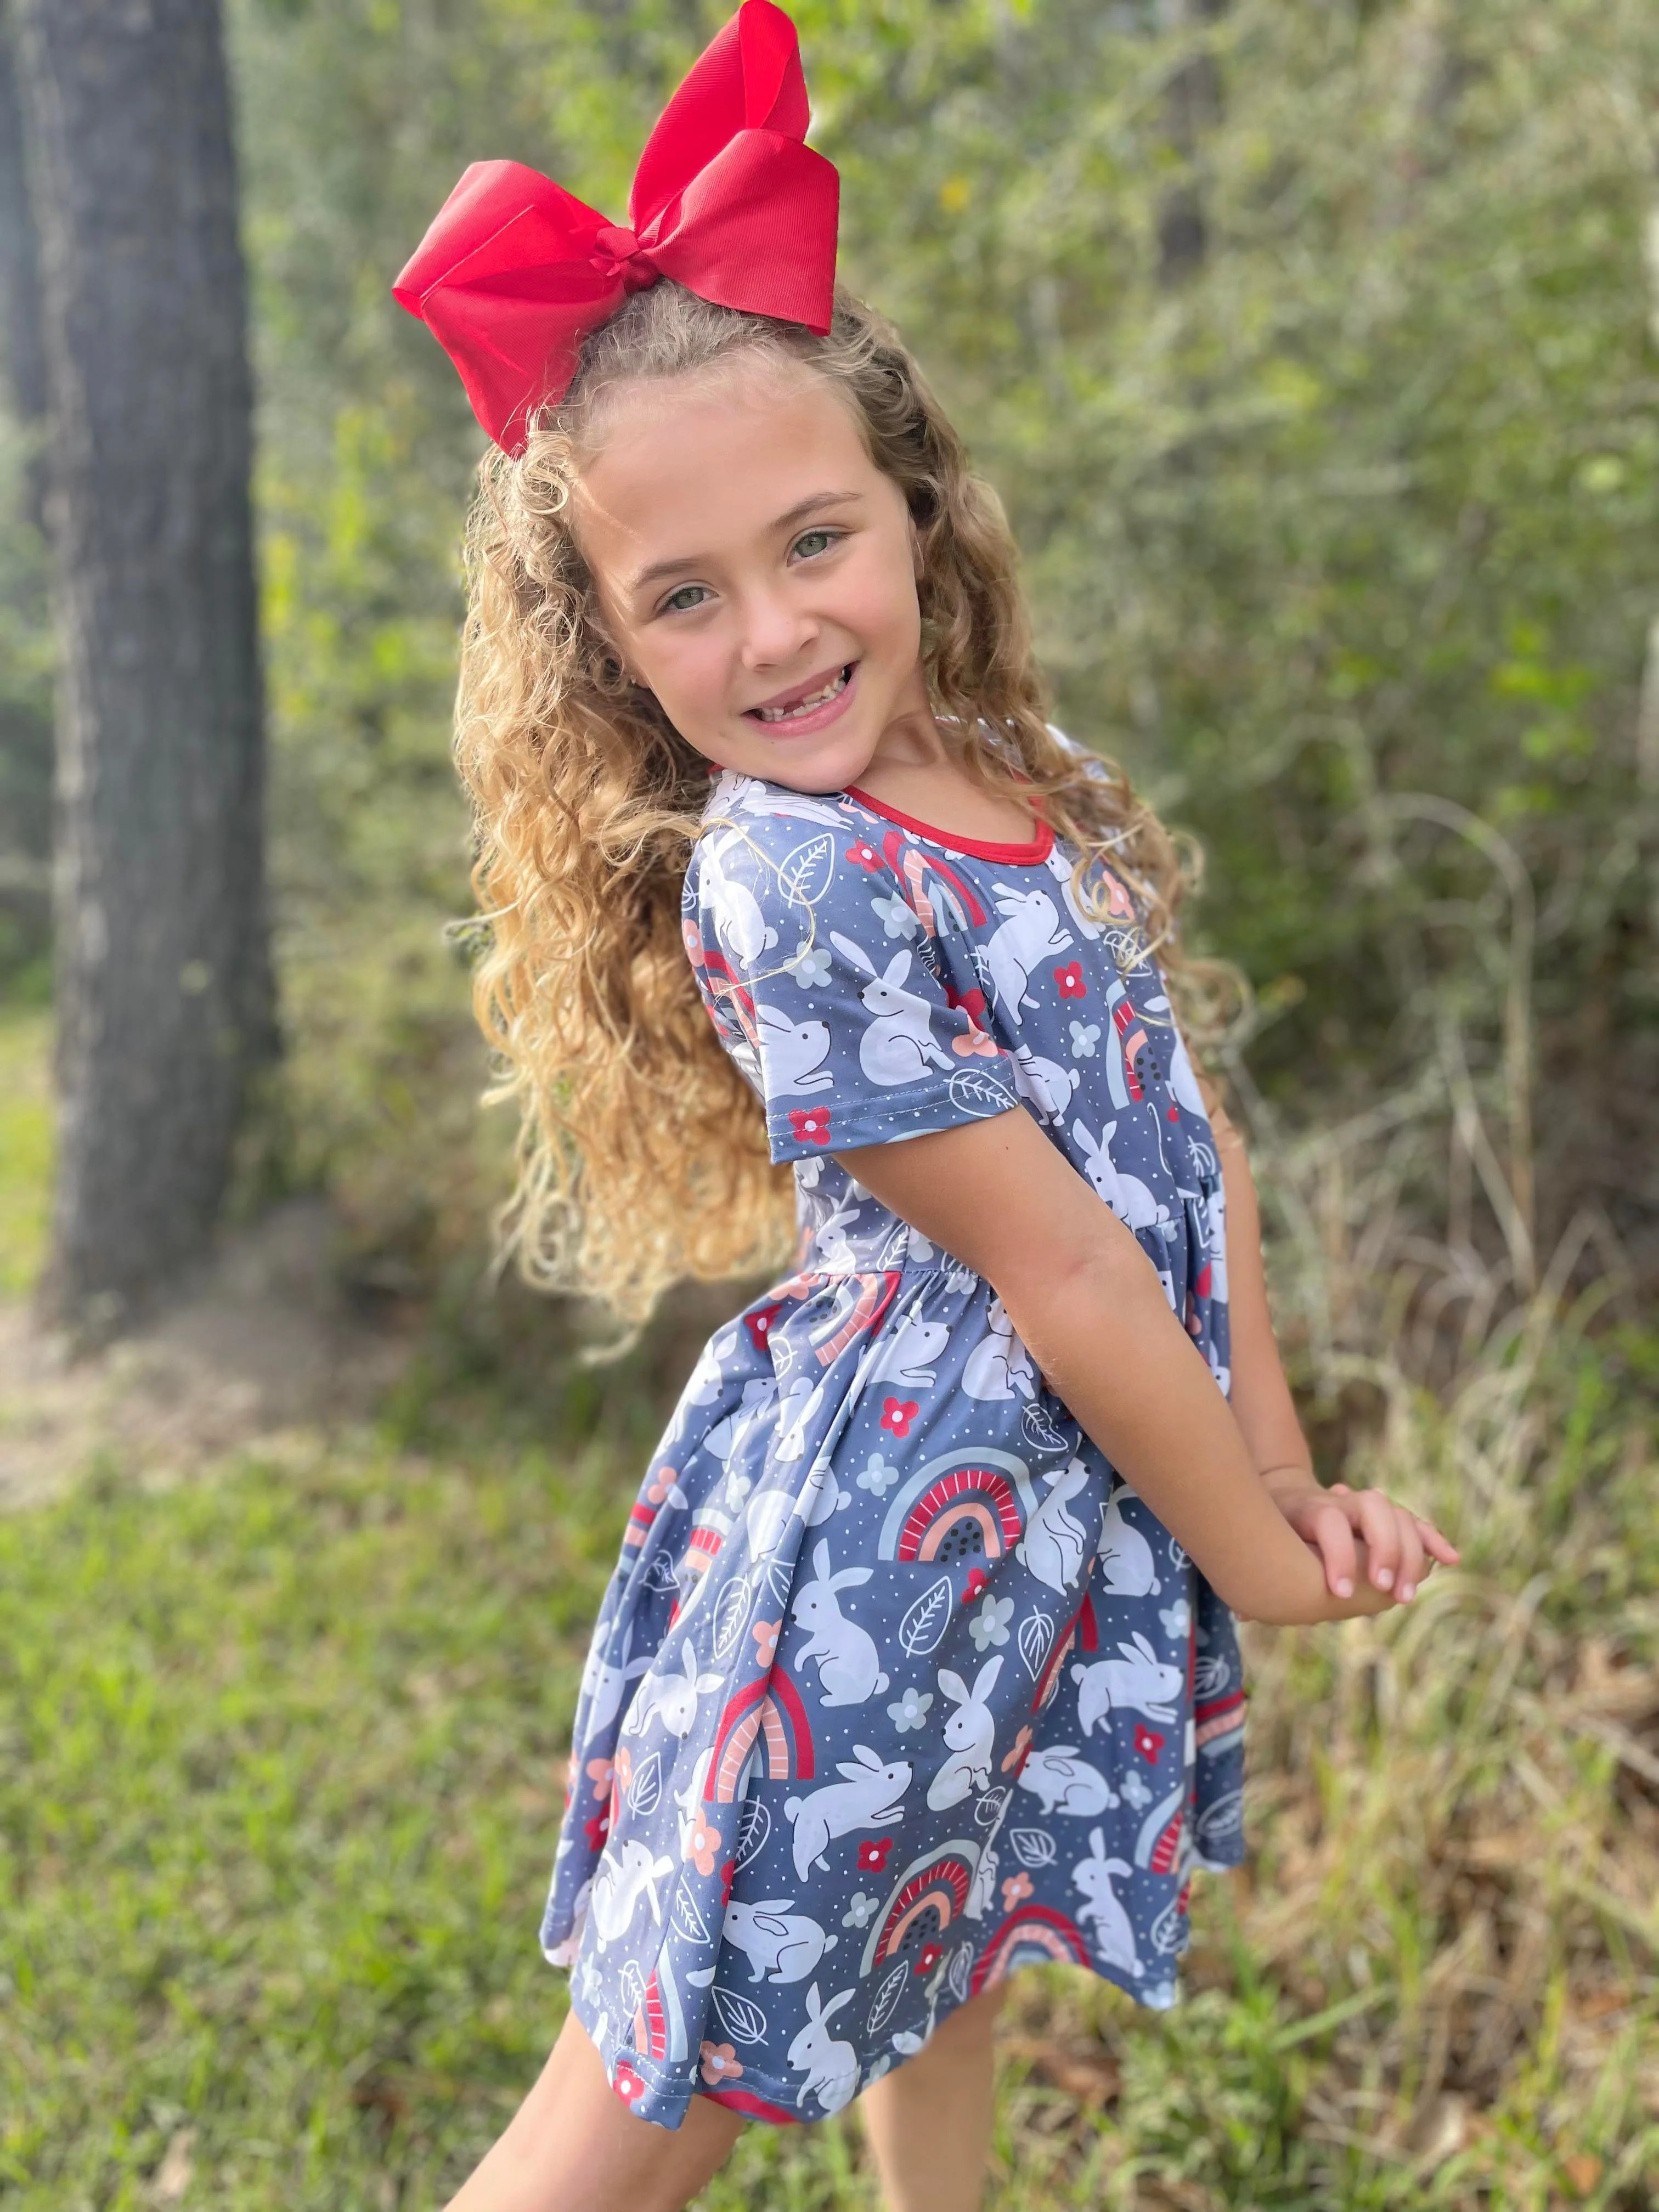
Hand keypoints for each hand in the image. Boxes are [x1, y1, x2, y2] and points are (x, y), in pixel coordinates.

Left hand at [1262, 1473, 1459, 1603]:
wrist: (1283, 1497)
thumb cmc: (1269, 1531)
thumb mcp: (1256, 1543)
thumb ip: (1258, 1572)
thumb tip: (1244, 1613)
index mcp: (1308, 1508)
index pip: (1331, 1523)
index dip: (1337, 1556)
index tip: (1338, 1593)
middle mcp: (1343, 1502)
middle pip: (1375, 1512)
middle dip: (1384, 1551)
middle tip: (1383, 1590)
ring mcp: (1368, 1505)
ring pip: (1400, 1516)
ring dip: (1411, 1553)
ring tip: (1405, 1596)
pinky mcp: (1386, 1516)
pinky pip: (1416, 1524)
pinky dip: (1433, 1540)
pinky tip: (1452, 1559)